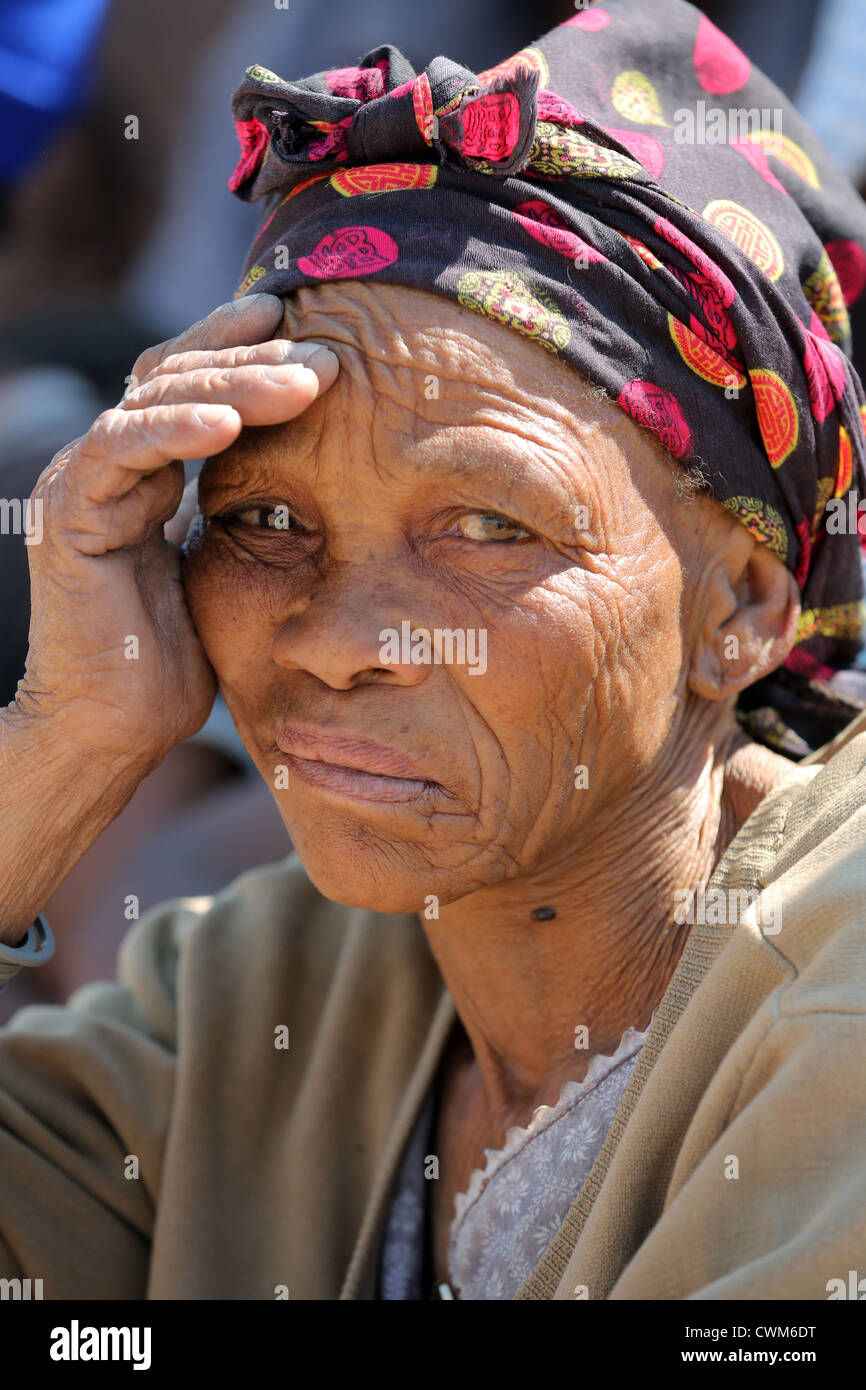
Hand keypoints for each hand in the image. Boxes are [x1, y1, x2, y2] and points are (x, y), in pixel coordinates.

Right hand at [13, 294, 338, 770]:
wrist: (114, 727)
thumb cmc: (175, 660)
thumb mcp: (223, 566)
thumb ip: (242, 509)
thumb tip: (312, 476)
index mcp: (144, 472)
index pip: (189, 385)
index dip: (239, 346)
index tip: (303, 325)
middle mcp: (109, 466)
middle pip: (175, 377)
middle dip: (252, 357)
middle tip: (326, 351)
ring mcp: (83, 484)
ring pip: (155, 401)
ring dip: (234, 385)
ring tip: (304, 380)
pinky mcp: (66, 514)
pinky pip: (120, 450)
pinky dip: (175, 431)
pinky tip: (230, 422)